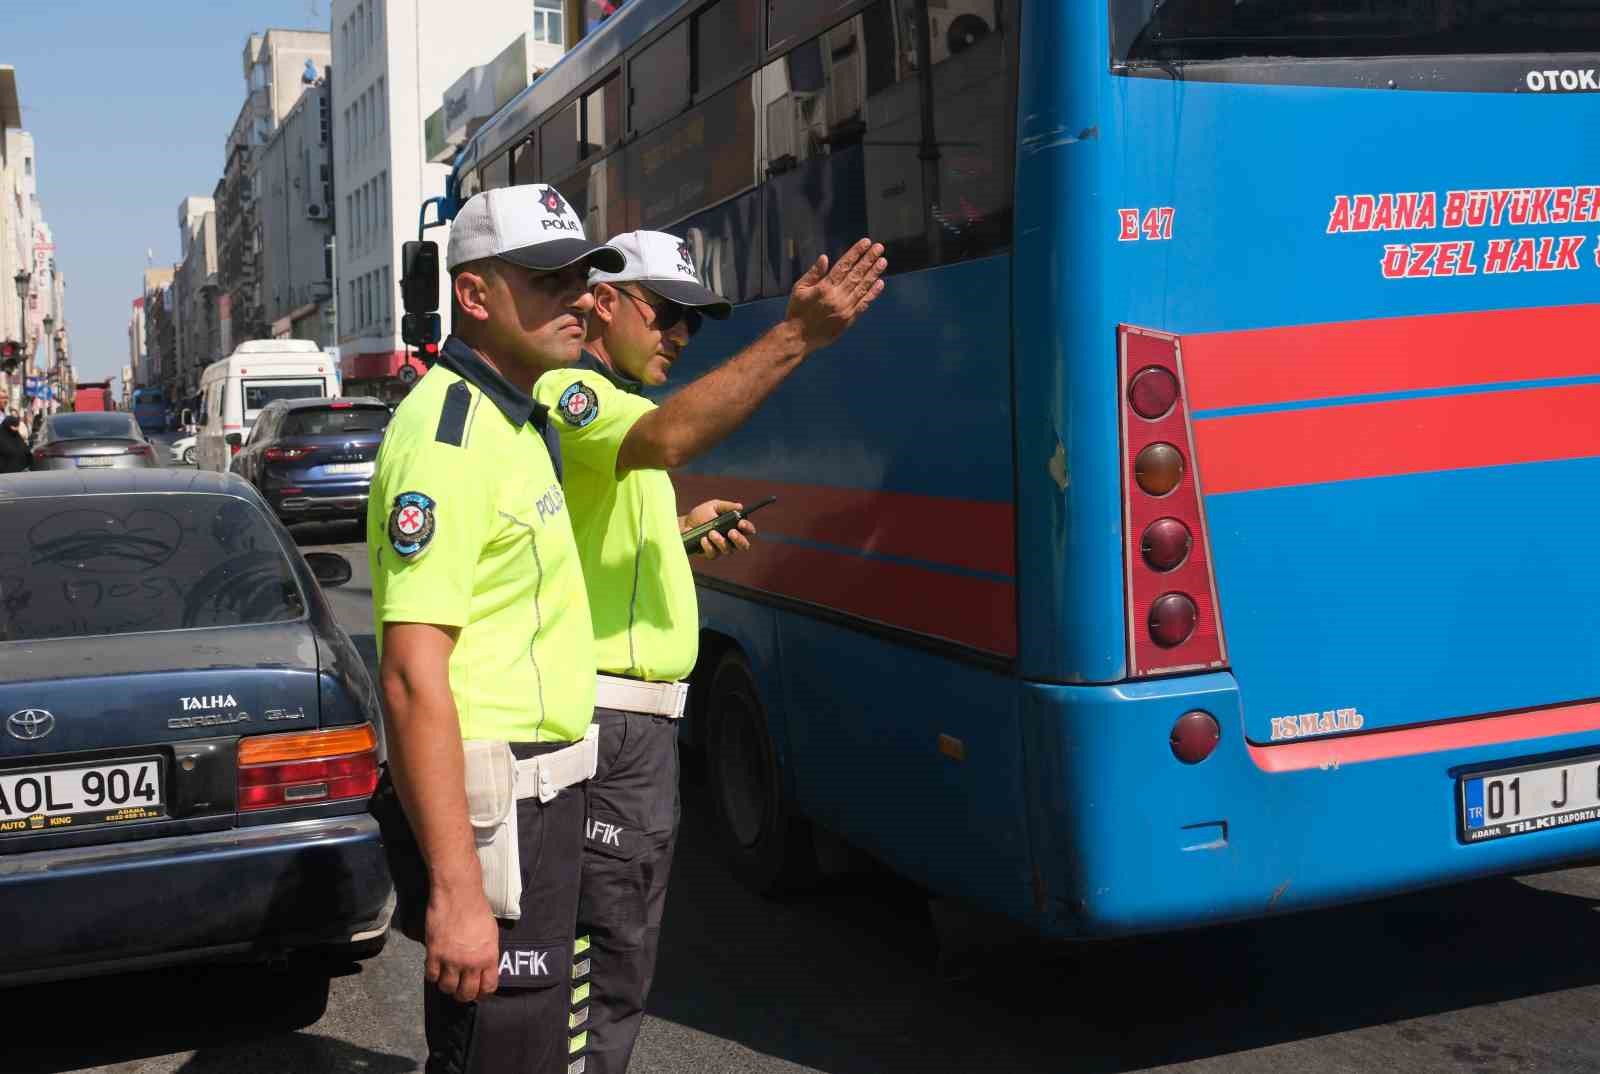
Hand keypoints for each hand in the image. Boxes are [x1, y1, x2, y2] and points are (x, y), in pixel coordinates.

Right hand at [425, 888, 500, 1002]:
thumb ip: (487, 954)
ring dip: (448, 986)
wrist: (458, 895)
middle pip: (467, 993)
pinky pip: (432, 976)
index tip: (479, 992)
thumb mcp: (491, 934)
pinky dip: (433, 976)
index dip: (483, 993)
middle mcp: (471, 963)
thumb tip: (484, 969)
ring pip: (448, 988)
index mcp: (489, 957)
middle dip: (464, 995)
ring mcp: (451, 960)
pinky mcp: (434, 954)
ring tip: (448, 980)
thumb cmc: (478, 909)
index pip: (488, 987)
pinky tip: (436, 969)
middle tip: (461, 990)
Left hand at [682, 499, 755, 559]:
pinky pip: (713, 554)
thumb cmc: (700, 515)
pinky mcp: (710, 554)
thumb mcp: (713, 506)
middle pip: (744, 545)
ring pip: (728, 550)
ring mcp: (721, 548)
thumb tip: (740, 507)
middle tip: (731, 532)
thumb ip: (726, 506)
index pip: (748, 530)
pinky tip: (703, 539)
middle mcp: (731, 540)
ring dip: (721, 541)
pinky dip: (709, 546)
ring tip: (711, 532)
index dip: (748, 527)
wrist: (683, 525)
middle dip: (739, 539)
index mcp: (735, 527)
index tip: (741, 523)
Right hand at [785, 238, 887, 353]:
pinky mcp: (850, 319)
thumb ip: (813, 273)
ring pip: (863, 287)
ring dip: (874, 273)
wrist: (799, 338)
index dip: (856, 253)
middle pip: (856, 274)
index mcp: (824, 287)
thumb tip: (825, 258)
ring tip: (883, 261)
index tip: (865, 242)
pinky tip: (880, 283)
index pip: (844, 265)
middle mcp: (837, 296)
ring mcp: (845, 308)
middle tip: (879, 248)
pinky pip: (864, 304)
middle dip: (868, 259)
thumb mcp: (799, 289)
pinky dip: (873, 293)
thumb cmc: (797, 311)